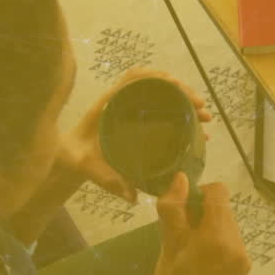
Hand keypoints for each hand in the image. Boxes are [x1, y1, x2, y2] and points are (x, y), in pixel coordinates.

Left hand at [57, 68, 211, 203]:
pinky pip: (160, 110)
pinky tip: (195, 126)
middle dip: (182, 92)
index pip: (132, 80)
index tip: (177, 84)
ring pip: (161, 96)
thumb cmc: (76, 158)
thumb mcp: (89, 168)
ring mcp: (131, 109)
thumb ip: (106, 180)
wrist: (69, 157)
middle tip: (202, 107)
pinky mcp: (137, 119)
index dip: (156, 78)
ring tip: (204, 116)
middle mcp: (121, 102)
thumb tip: (132, 196)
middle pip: (154, 85)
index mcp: (108, 105)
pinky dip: (179, 113)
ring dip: (185, 101)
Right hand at [148, 172, 250, 274]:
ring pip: (227, 223)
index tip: (182, 212)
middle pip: (223, 207)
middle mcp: (237, 245)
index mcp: (217, 238)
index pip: (218, 192)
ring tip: (190, 252)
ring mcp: (243, 257)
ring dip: (209, 227)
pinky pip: (231, 240)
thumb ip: (175, 210)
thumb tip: (181, 178)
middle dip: (203, 213)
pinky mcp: (244, 267)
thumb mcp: (167, 247)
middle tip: (182, 236)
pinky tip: (201, 261)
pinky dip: (216, 241)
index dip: (198, 194)